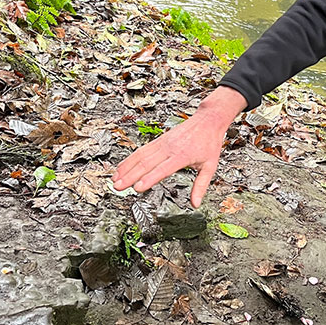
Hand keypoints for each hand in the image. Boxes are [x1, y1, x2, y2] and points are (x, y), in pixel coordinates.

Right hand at [112, 87, 246, 207]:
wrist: (208, 120)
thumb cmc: (209, 143)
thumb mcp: (210, 166)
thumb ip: (201, 185)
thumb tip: (195, 204)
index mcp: (182, 155)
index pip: (163, 169)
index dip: (149, 179)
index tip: (137, 188)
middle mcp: (169, 148)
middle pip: (146, 163)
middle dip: (130, 176)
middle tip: (118, 187)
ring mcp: (162, 143)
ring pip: (140, 155)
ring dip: (126, 168)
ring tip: (115, 179)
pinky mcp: (159, 140)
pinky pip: (141, 150)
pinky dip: (130, 159)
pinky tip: (121, 168)